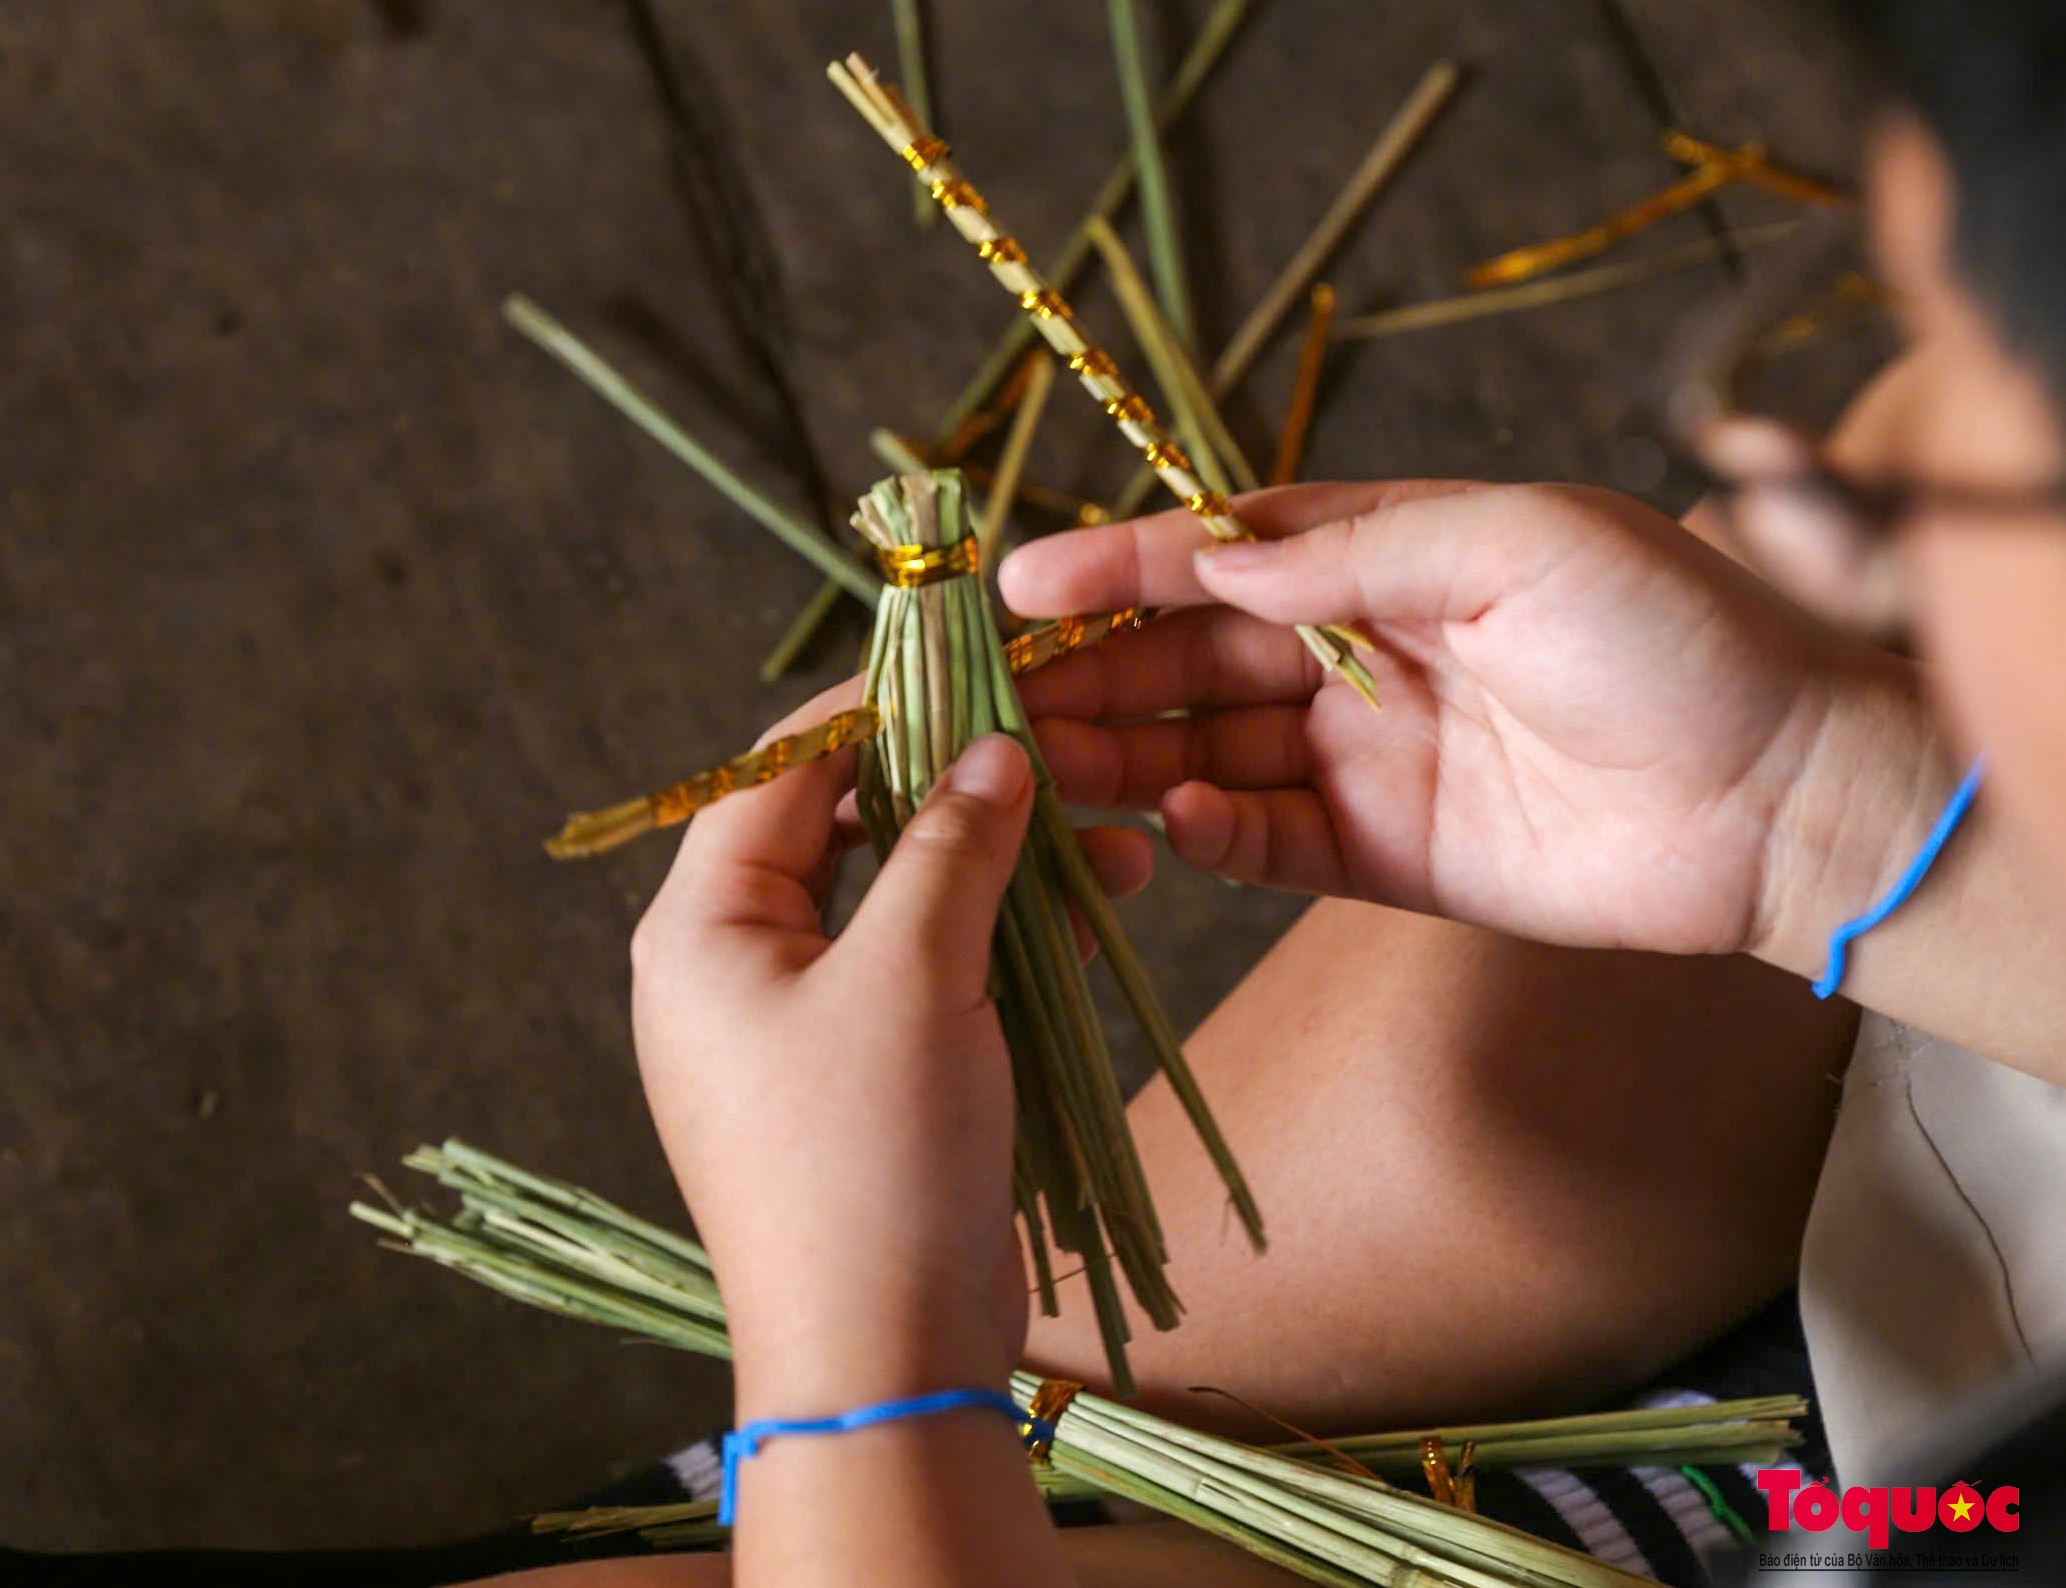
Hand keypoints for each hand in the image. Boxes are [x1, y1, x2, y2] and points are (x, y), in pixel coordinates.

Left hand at [630, 685, 1148, 1418]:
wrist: (884, 1356)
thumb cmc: (870, 1154)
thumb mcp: (914, 976)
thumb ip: (951, 843)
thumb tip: (992, 746)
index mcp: (701, 927)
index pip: (781, 769)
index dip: (877, 708)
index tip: (975, 664)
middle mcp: (735, 966)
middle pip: (846, 827)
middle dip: (957, 789)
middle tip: (1059, 750)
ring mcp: (799, 1026)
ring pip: (901, 902)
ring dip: (998, 867)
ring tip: (1108, 841)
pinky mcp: (863, 1076)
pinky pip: (927, 974)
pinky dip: (999, 941)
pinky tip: (1086, 914)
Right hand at [1001, 480, 1925, 958]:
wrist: (1783, 798)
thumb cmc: (1675, 639)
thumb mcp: (1527, 544)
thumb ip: (1363, 551)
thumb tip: (1217, 566)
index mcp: (1396, 559)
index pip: (1227, 555)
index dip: (1123, 564)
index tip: (1025, 584)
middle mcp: (1367, 654)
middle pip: (1195, 659)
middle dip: (1099, 672)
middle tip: (1008, 698)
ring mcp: (1370, 759)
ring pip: (1210, 752)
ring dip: (1126, 757)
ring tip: (1048, 768)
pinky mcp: (1384, 858)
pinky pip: (1268, 844)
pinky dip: (1212, 835)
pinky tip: (1178, 825)